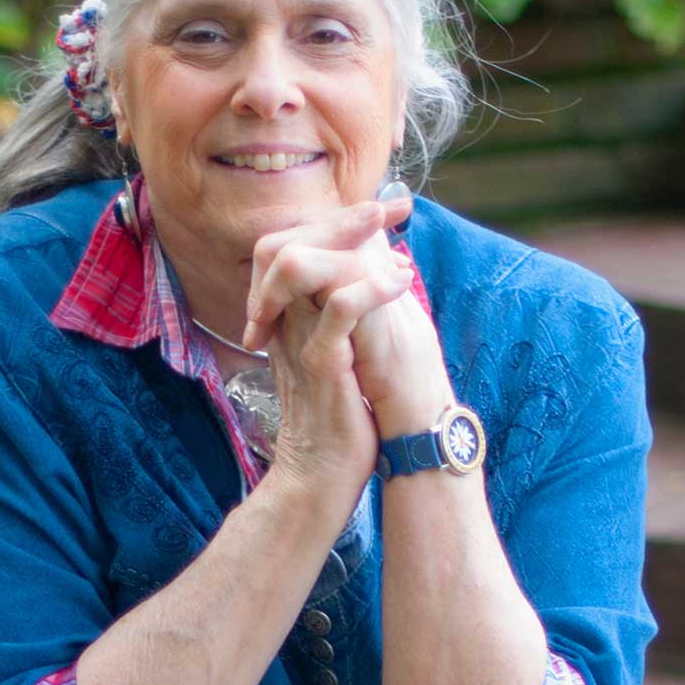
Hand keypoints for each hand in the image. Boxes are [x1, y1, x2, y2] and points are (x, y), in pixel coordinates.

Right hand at [241, 201, 413, 498]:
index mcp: (288, 318)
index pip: (288, 248)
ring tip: (390, 234)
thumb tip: (372, 279)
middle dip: (337, 218)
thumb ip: (340, 319)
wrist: (325, 475)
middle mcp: (286, 323)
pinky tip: (400, 281)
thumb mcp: (338, 356)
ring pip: (302, 267)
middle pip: (284, 245)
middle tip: (384, 209)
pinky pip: (337, 313)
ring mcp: (299, 342)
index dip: (330, 221)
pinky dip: (368, 288)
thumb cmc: (340, 418)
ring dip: (348, 241)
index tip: (383, 209)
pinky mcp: (322, 366)